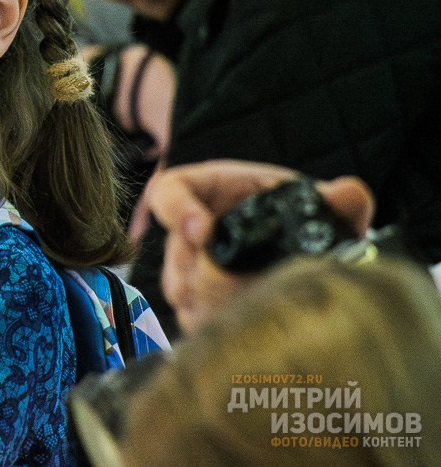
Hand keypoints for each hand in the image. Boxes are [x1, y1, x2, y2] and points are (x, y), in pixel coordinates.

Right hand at [149, 160, 373, 332]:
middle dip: (214, 275)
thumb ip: (337, 199)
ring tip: (260, 307)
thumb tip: (350, 193)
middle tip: (253, 285)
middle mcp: (186, 231)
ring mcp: (184, 270)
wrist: (293, 249)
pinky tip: (253, 328)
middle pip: (179, 256)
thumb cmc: (291, 216)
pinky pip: (191, 320)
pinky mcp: (193, 306)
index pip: (169, 193)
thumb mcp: (312, 202)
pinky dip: (219, 328)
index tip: (203, 231)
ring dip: (217, 303)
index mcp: (205, 192)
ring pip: (182, 292)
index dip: (179, 211)